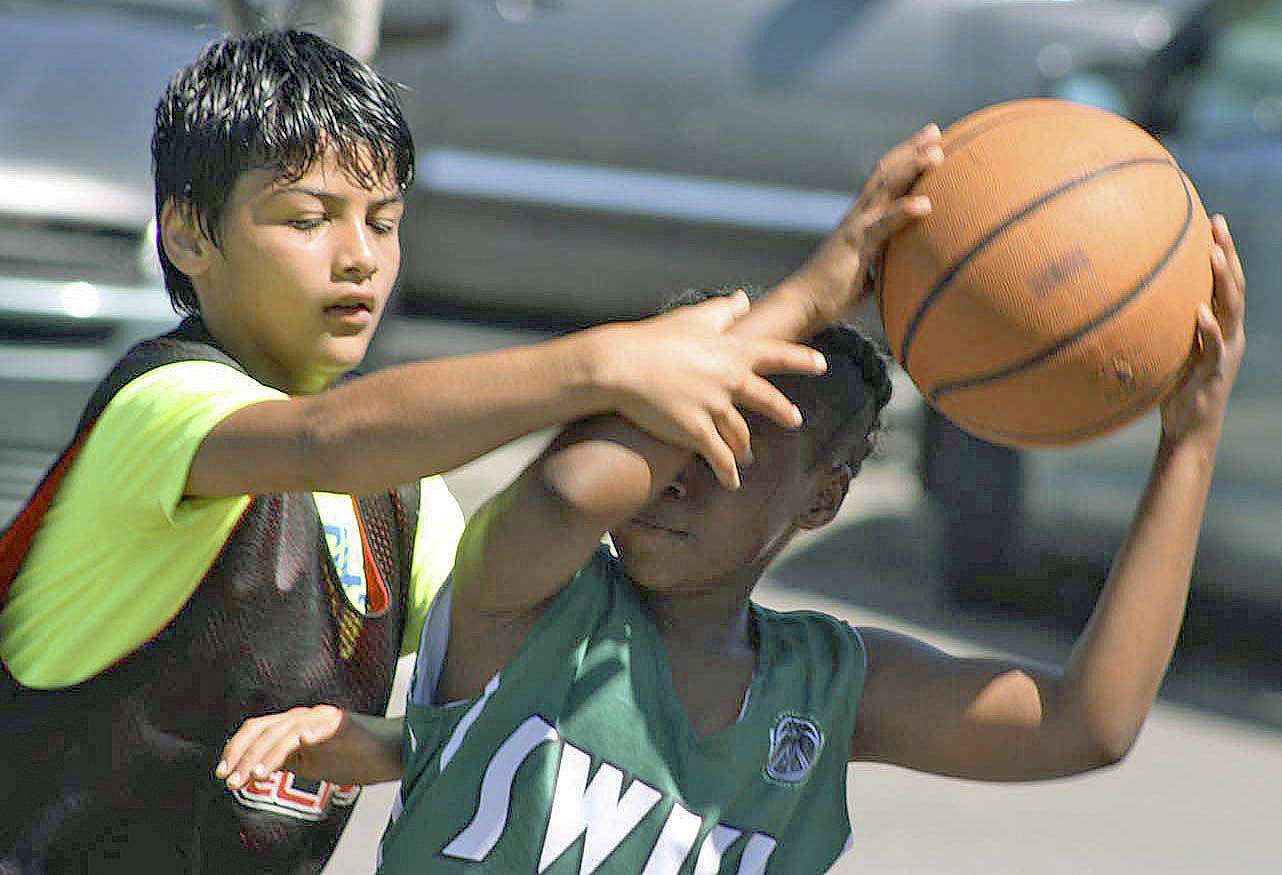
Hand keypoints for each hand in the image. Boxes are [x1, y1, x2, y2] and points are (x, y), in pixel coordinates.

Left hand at [215, 705, 345, 790]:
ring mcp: (325, 718)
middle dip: (245, 756)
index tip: (222, 774)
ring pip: (288, 731)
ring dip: (269, 754)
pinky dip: (313, 732)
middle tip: (233, 782)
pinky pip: (325, 726)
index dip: (236, 749)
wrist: (389, 754)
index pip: (257, 729)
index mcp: (294, 724)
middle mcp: (306, 716)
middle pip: (266, 728)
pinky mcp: (346, 725)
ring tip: (257, 776)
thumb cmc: (351, 758)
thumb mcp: (308, 763)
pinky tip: (303, 742)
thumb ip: (282, 760)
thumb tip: (249, 771)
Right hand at [593, 291, 826, 488]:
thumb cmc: (652, 339)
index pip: (776, 355)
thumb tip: (744, 298)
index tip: (822, 365)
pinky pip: (720, 458)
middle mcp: (729, 380)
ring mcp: (714, 408)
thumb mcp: (692, 318)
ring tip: (748, 456)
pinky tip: (733, 482)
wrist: (619, 365)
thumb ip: (724, 311)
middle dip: (782, 412)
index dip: (801, 360)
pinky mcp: (695, 432)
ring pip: (741, 433)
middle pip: (767, 400)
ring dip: (745, 447)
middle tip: (795, 420)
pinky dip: (728, 472)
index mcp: (731, 352)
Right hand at [792, 122, 942, 322]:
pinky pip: (882, 225)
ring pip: (885, 189)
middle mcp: (858, 215)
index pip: (884, 180)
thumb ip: (882, 263)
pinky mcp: (855, 245)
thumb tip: (901, 270)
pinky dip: (903, 212)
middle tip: (934, 131)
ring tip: (936, 153)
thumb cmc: (833, 292)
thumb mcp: (865, 272)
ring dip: (911, 168)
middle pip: (886, 173)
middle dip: (911, 150)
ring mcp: (856, 227)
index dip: (904, 159)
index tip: (928, 143)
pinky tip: (925, 204)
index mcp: (860, 219)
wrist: (803, 303)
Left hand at [1160, 214, 1245, 447]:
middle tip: (1217, 223)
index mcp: (1222, 326)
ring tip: (1214, 255)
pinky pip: (1214, 348)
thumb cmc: (1175, 386)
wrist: (1189, 427)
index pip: (1226, 282)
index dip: (1223, 251)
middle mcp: (1230, 334)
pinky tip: (1200, 312)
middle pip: (1234, 286)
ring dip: (1224, 281)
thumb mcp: (1169, 349)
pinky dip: (1209, 329)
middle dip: (1228, 253)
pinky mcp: (1214, 373)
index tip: (1212, 221)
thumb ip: (1162, 325)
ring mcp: (1225, 352)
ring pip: (1231, 310)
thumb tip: (1129, 300)